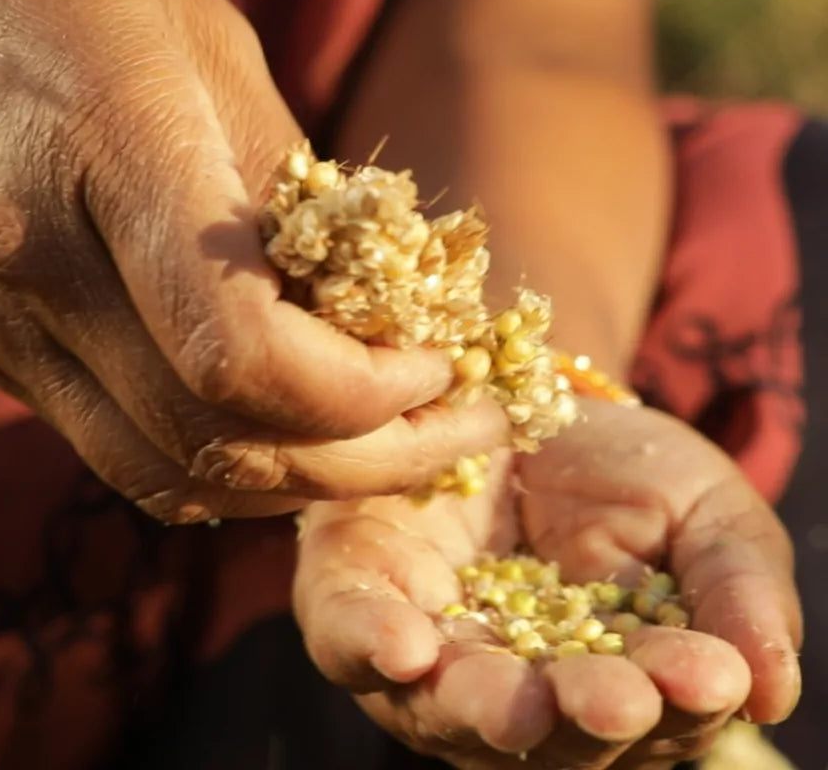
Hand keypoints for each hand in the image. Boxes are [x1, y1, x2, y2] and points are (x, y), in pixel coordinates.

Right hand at [0, 0, 507, 522]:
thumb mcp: (209, 53)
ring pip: (151, 471)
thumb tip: (368, 320)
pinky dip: (200, 456)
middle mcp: (29, 262)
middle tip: (443, 438)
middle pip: (208, 442)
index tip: (431, 370)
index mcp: (107, 158)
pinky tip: (260, 422)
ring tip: (368, 449)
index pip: (242, 359)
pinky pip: (101, 439)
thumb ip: (287, 200)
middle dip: (353, 465)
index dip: (360, 398)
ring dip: (277, 484)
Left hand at [293, 400, 800, 767]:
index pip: (647, 711)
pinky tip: (403, 649)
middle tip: (613, 701)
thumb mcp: (703, 513)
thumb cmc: (621, 473)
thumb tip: (773, 691)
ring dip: (482, 707)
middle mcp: (511, 688)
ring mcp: (426, 651)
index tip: (706, 674)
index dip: (675, 698)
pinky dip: (370, 647)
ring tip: (522, 702)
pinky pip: (348, 638)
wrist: (512, 391)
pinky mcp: (349, 596)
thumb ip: (737, 592)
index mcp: (606, 683)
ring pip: (443, 707)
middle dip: (579, 716)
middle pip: (543, 729)